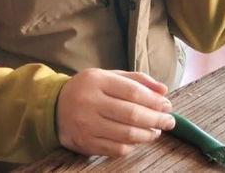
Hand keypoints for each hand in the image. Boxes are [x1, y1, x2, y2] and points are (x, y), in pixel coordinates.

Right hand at [55, 68, 175, 157]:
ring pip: (125, 134)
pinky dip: (132, 146)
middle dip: (155, 119)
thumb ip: (136, 80)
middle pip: (131, 114)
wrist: (55, 106)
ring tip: (156, 131)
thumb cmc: (88, 89)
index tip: (167, 105)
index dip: (153, 100)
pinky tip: (138, 140)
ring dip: (147, 135)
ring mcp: (87, 124)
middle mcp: (91, 102)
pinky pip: (116, 148)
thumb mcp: (108, 76)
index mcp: (97, 80)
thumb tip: (163, 90)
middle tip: (169, 122)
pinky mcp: (85, 143)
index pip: (132, 91)